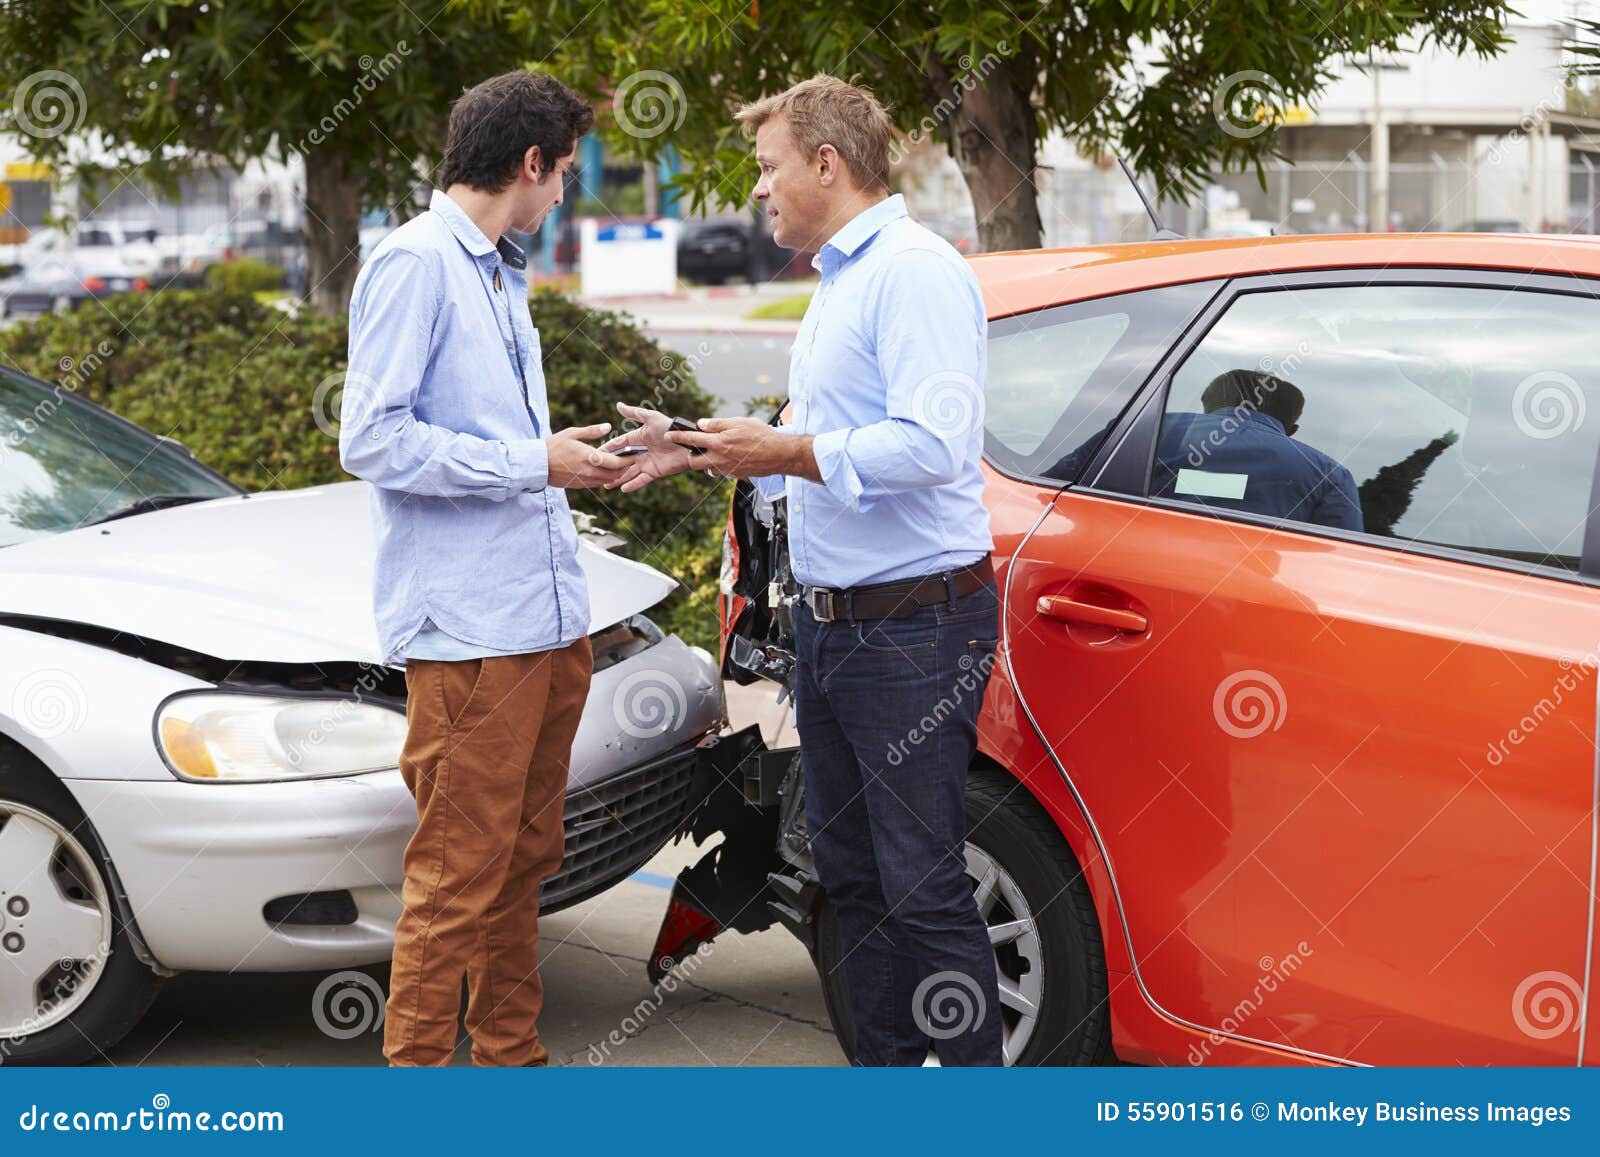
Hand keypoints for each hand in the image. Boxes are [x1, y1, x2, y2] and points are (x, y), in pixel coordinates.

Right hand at [546, 422, 630, 488]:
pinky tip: (604, 470)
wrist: (537, 464)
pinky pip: (597, 483)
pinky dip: (604, 478)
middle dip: (624, 468)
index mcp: (589, 457)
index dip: (627, 460)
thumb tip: (608, 426)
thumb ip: (592, 431)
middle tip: (629, 460)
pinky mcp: (580, 485)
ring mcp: (585, 480)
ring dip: (615, 474)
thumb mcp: (572, 433)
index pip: (616, 462)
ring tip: (618, 465)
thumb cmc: (554, 445)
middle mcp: (589, 472)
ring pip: (607, 480)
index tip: (634, 454)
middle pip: (615, 474)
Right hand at [599, 402, 693, 492]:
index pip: (619, 444)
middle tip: (596, 472)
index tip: (593, 453)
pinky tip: (622, 489)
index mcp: (638, 438)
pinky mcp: (655, 472)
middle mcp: (641, 451)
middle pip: (621, 460)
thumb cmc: (670, 427)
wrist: (689, 443)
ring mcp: (647, 463)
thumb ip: (634, 413)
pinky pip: (641, 480)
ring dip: (618, 478)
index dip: (607, 448)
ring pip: (628, 472)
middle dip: (609, 467)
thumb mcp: (651, 418)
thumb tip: (618, 405)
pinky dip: (633, 484)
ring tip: (605, 485)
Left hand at [667, 416, 819, 481]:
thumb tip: (702, 424)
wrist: (778, 454)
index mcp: (718, 442)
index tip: (668, 435)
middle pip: (694, 462)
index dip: (678, 436)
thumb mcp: (738, 422)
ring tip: (715, 452)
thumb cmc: (761, 435)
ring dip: (707, 462)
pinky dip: (720, 466)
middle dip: (691, 456)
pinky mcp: (735, 475)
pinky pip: (722, 472)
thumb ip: (717, 424)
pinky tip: (729, 458)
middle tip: (694, 449)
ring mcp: (727, 469)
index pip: (692, 439)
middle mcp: (720, 458)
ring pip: (708, 469)